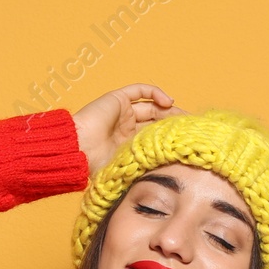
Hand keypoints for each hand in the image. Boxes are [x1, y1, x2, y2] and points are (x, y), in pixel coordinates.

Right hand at [71, 84, 187, 174]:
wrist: (77, 151)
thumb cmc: (94, 166)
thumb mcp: (126, 170)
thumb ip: (143, 170)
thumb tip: (169, 178)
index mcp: (126, 145)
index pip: (153, 136)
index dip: (170, 137)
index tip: (188, 141)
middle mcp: (125, 127)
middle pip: (156, 120)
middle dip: (173, 123)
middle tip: (191, 127)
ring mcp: (121, 112)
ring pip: (151, 106)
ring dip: (168, 109)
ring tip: (182, 117)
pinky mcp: (117, 99)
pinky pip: (140, 90)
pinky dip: (155, 92)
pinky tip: (168, 102)